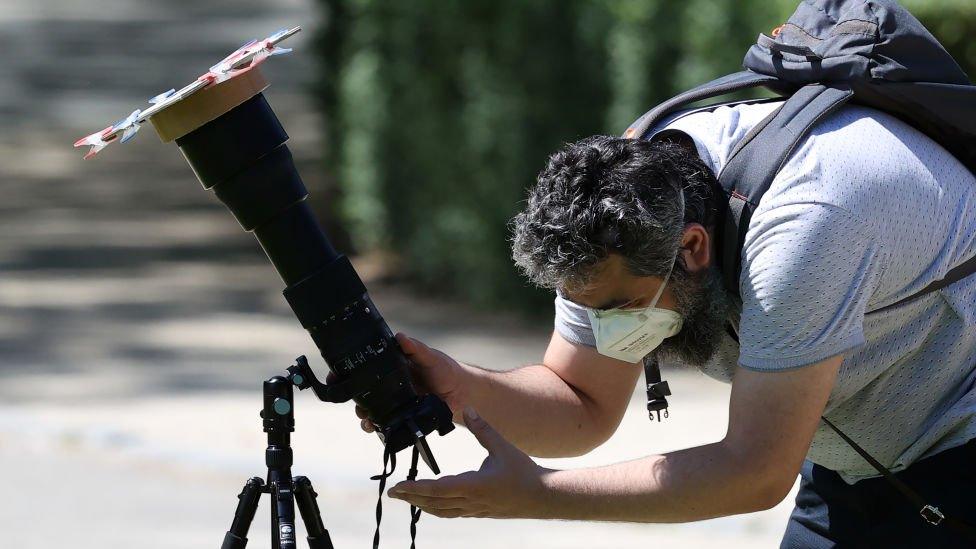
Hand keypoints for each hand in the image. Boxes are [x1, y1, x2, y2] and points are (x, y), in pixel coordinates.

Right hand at [356, 333, 466, 432]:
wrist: (461, 392)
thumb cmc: (445, 369)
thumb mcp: (429, 356)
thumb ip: (415, 348)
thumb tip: (399, 336)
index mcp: (394, 370)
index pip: (370, 372)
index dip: (356, 377)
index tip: (343, 380)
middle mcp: (392, 387)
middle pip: (368, 395)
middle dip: (358, 402)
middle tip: (358, 406)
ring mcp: (398, 404)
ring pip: (375, 412)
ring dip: (366, 417)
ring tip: (366, 421)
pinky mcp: (406, 417)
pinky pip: (389, 424)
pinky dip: (380, 428)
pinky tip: (377, 428)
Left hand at [387, 407, 552, 518]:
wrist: (543, 497)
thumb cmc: (524, 472)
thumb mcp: (503, 446)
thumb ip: (483, 429)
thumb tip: (469, 408)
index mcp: (474, 486)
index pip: (437, 489)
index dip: (415, 489)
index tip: (398, 487)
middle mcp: (471, 501)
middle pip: (433, 503)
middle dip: (411, 498)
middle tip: (392, 493)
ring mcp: (474, 509)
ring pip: (441, 511)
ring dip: (422, 505)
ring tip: (407, 498)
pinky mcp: (479, 512)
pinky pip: (452, 513)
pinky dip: (437, 509)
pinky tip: (432, 504)